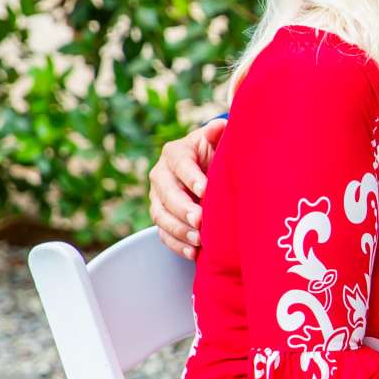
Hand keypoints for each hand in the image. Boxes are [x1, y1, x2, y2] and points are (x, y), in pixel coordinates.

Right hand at [150, 118, 224, 258]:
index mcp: (175, 153)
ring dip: (179, 229)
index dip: (191, 177)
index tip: (206, 190)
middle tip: (200, 220)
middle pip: (166, 193)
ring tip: (199, 239)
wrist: (206, 168)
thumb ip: (217, 134)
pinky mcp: (161, 217)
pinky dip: (177, 245)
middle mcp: (161, 175)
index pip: (180, 164)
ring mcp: (157, 198)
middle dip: (183, 208)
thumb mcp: (216, 141)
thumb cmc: (214, 153)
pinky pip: (163, 234)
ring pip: (161, 216)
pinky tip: (193, 252)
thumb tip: (220, 126)